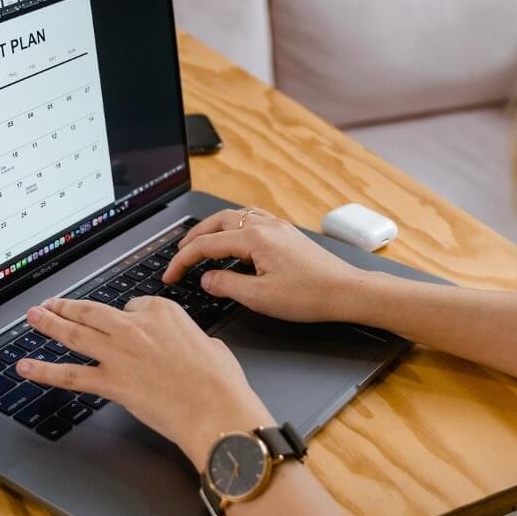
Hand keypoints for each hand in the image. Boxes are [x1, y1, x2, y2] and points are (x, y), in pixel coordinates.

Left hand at [15, 296, 272, 467]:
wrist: (214, 407)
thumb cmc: (219, 379)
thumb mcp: (209, 342)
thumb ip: (186, 338)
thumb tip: (183, 346)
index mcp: (160, 309)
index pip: (132, 306)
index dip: (126, 317)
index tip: (124, 324)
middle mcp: (134, 325)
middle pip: (91, 311)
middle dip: (67, 306)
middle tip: (50, 303)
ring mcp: (118, 353)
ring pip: (75, 333)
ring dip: (50, 324)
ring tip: (33, 317)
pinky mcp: (110, 382)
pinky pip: (70, 374)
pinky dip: (44, 371)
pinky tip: (26, 367)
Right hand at [163, 208, 367, 322]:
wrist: (346, 291)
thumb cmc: (309, 295)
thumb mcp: (259, 297)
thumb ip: (226, 285)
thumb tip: (206, 278)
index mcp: (253, 238)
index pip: (206, 245)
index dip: (183, 260)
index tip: (170, 275)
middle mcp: (263, 225)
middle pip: (216, 222)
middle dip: (193, 238)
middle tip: (179, 256)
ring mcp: (276, 226)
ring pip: (233, 217)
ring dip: (212, 229)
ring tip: (200, 245)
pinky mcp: (285, 233)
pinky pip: (251, 219)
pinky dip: (232, 226)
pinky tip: (233, 238)